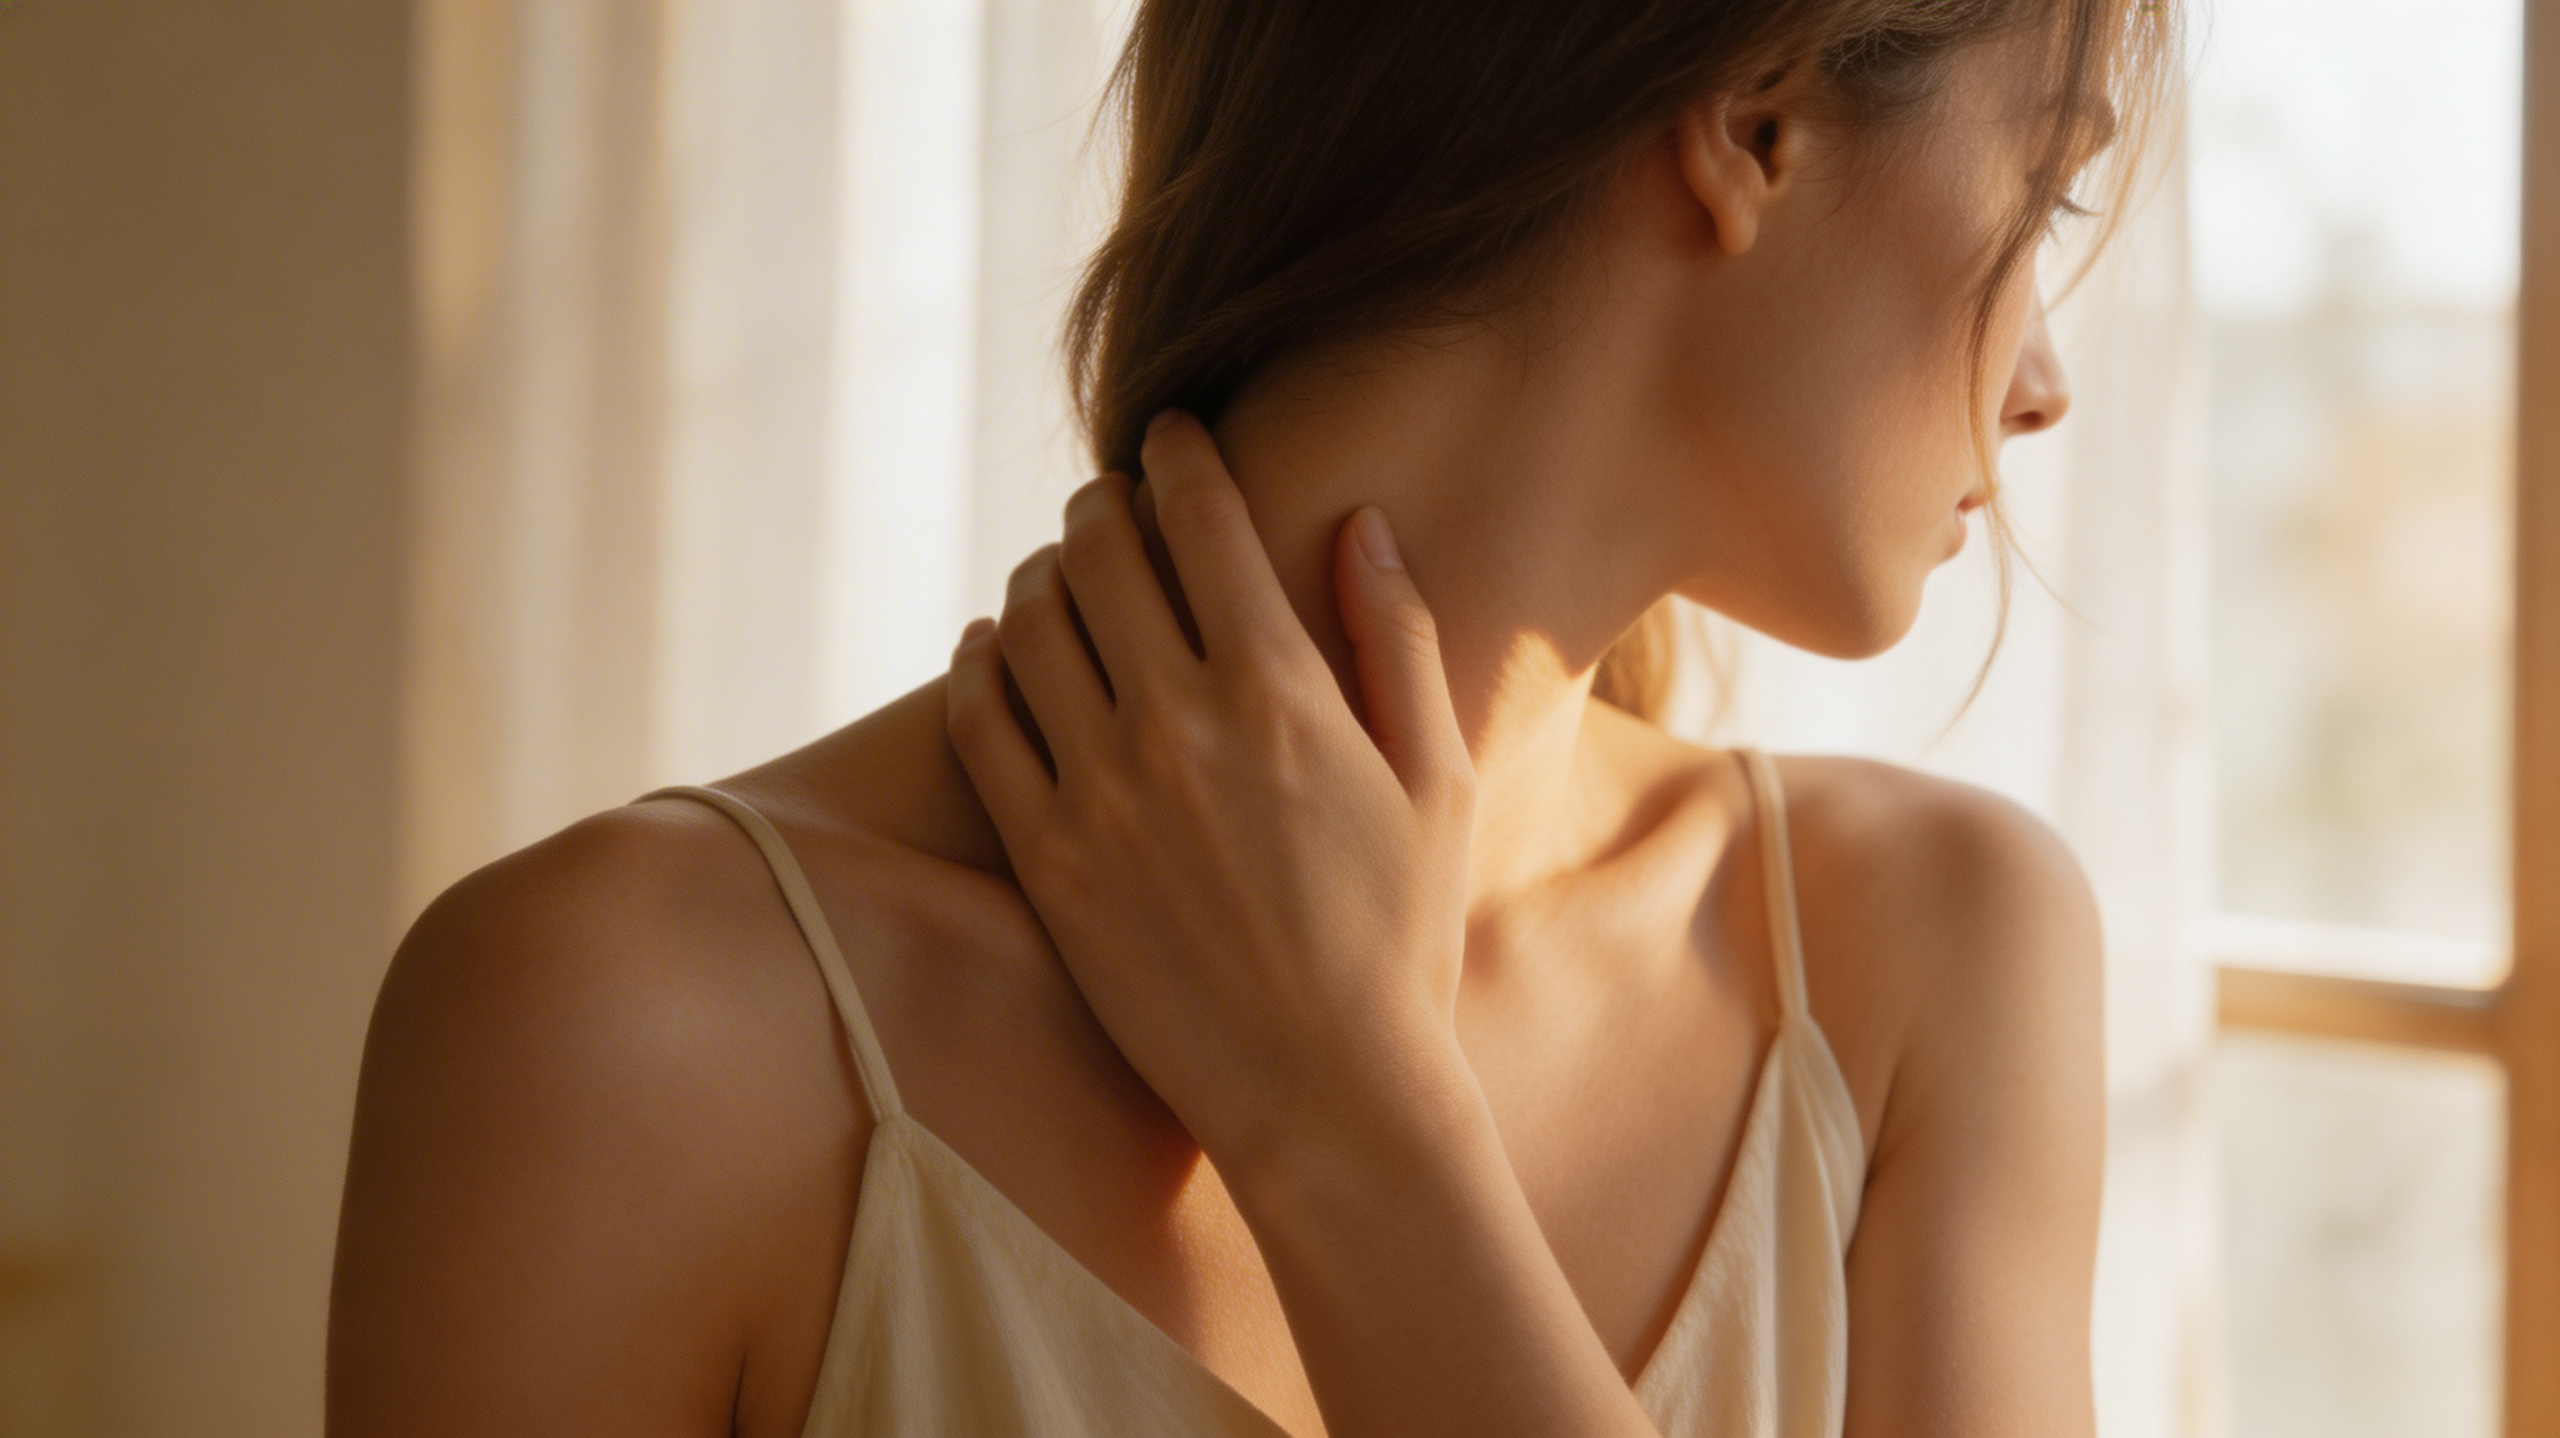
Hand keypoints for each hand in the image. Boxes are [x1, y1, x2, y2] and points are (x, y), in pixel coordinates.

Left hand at [943, 412, 1477, 1183]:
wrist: (1326, 1091)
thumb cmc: (1401, 937)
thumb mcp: (1435, 781)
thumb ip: (1396, 639)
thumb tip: (1361, 521)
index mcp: (1280, 690)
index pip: (1202, 517)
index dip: (1180, 454)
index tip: (1173, 436)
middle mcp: (1177, 724)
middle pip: (1098, 551)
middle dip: (1102, 503)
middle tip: (1112, 502)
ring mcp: (1098, 791)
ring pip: (1029, 621)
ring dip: (1043, 573)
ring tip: (1064, 574)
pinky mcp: (1046, 857)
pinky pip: (980, 720)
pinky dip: (979, 661)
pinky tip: (996, 649)